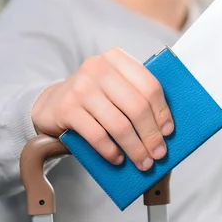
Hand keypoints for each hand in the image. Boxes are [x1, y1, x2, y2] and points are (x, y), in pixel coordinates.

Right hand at [31, 47, 173, 170]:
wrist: (53, 103)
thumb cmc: (95, 98)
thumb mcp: (116, 87)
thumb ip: (137, 96)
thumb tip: (166, 129)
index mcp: (117, 58)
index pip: (149, 86)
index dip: (162, 112)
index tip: (168, 132)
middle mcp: (98, 68)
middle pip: (137, 107)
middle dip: (151, 135)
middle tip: (158, 153)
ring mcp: (81, 87)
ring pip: (119, 124)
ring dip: (135, 148)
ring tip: (143, 162)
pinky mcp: (67, 108)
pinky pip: (97, 135)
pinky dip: (111, 151)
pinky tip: (118, 159)